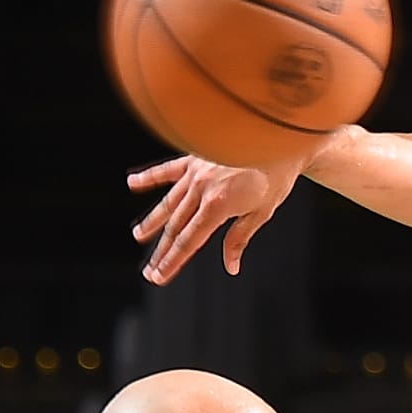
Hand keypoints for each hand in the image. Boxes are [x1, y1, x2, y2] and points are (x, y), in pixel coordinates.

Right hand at [130, 154, 305, 284]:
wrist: (278, 136)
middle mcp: (201, 189)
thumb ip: (240, 238)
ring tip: (140, 235)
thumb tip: (230, 265)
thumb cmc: (276, 174)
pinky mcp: (195, 157)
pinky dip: (150, 177)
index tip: (159, 276)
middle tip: (149, 270)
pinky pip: (168, 169)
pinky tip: (133, 183)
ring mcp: (196, 172)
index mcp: (217, 206)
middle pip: (175, 227)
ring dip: (153, 221)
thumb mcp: (262, 212)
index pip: (189, 241)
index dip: (172, 262)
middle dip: (162, 251)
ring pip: (168, 202)